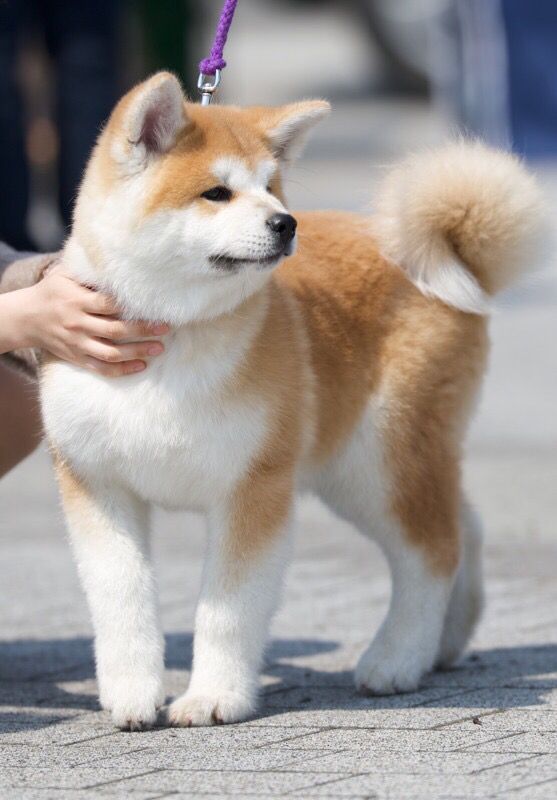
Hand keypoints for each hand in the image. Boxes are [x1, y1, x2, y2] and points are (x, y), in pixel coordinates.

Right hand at [11, 272, 168, 376]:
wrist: (26, 318)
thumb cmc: (52, 291)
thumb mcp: (65, 275)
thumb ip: (90, 272)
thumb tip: (120, 261)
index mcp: (77, 300)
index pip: (109, 304)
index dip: (132, 307)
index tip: (156, 307)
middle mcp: (78, 323)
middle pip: (115, 330)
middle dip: (143, 330)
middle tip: (166, 328)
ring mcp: (77, 343)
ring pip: (111, 353)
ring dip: (137, 352)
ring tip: (159, 349)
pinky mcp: (77, 358)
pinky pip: (101, 368)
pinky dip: (122, 370)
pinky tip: (141, 366)